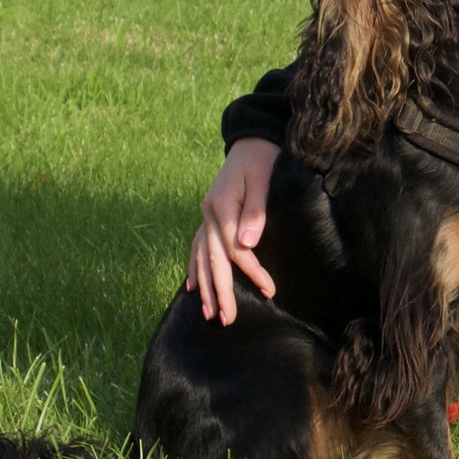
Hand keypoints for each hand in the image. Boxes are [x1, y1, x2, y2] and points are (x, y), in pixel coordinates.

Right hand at [186, 137, 280, 324]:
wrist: (252, 139)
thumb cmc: (262, 159)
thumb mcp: (262, 180)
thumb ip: (255, 212)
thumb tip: (248, 244)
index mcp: (221, 207)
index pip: (236, 250)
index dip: (252, 272)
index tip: (268, 291)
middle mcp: (208, 213)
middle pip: (213, 259)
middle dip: (219, 291)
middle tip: (226, 319)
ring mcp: (205, 215)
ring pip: (201, 256)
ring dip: (204, 286)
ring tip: (207, 313)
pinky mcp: (209, 214)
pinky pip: (197, 246)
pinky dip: (194, 267)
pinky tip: (190, 286)